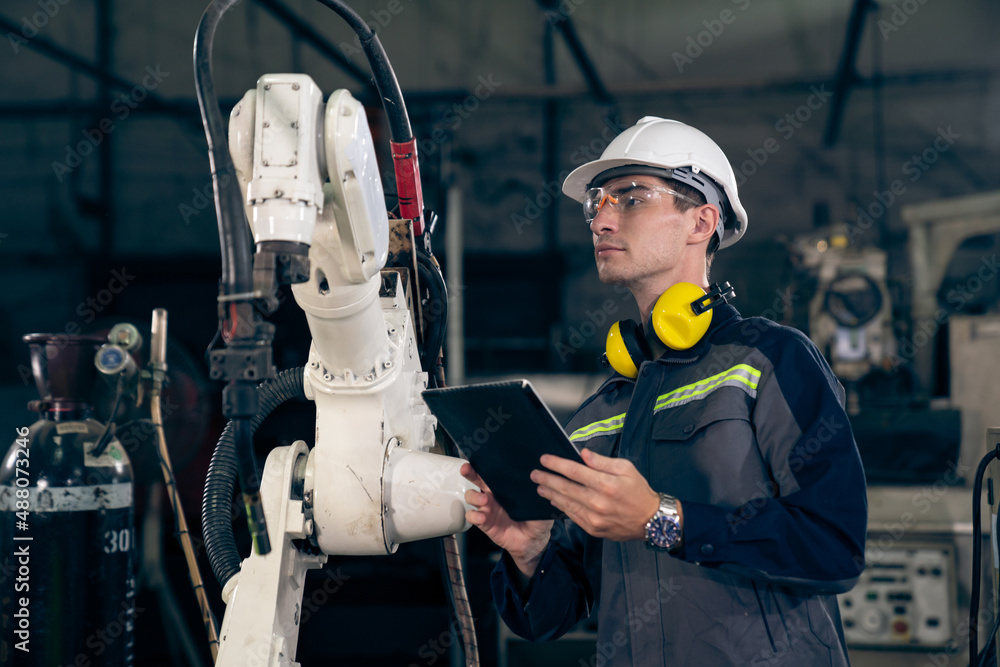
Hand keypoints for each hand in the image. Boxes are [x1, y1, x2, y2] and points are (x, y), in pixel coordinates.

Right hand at [461, 462, 552, 576]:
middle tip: (467, 469)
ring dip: (474, 496)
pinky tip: (482, 517)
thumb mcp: (539, 502)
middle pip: (476, 479)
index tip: (477, 459)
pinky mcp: (485, 523)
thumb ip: (538, 490)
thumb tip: (541, 477)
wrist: (534, 540)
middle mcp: (493, 495)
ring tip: (483, 500)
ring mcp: (487, 508)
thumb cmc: (536, 518)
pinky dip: (474, 516)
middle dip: (469, 472)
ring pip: (471, 496)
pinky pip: (472, 517)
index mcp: (505, 487)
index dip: (483, 464)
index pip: (492, 472)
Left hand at [531, 448, 670, 540]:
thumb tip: (583, 454)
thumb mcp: (626, 468)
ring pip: (566, 503)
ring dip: (551, 494)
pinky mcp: (593, 529)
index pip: (574, 471)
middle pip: (565, 488)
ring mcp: (594, 518)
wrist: (651, 520)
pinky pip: (572, 516)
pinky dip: (562, 508)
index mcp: (605, 484)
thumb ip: (602, 461)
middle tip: (534, 474)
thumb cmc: (639, 491)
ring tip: (540, 488)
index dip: (556, 464)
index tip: (544, 459)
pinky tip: (555, 501)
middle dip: (547, 479)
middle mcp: (597, 502)